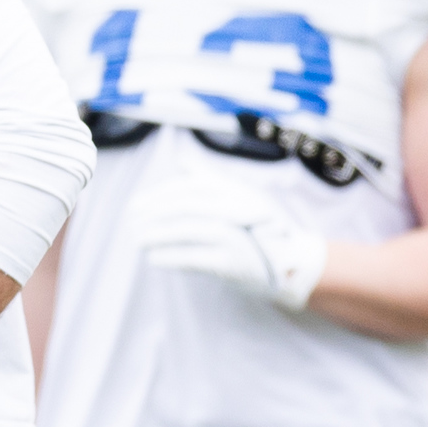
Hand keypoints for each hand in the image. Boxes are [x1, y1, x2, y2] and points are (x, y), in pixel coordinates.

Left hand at [136, 180, 326, 310]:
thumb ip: (212, 181)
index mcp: (240, 192)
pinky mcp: (237, 263)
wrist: (296, 265)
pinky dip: (172, 257)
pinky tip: (154, 258)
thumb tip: (183, 162)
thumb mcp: (242, 199)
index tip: (137, 204)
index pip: (193, 187)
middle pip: (189, 206)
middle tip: (131, 222)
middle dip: (155, 213)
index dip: (161, 194)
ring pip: (190, 230)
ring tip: (137, 240)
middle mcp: (242, 210)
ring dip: (158, 235)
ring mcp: (241, 236)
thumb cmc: (262, 231)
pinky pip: (197, 257)